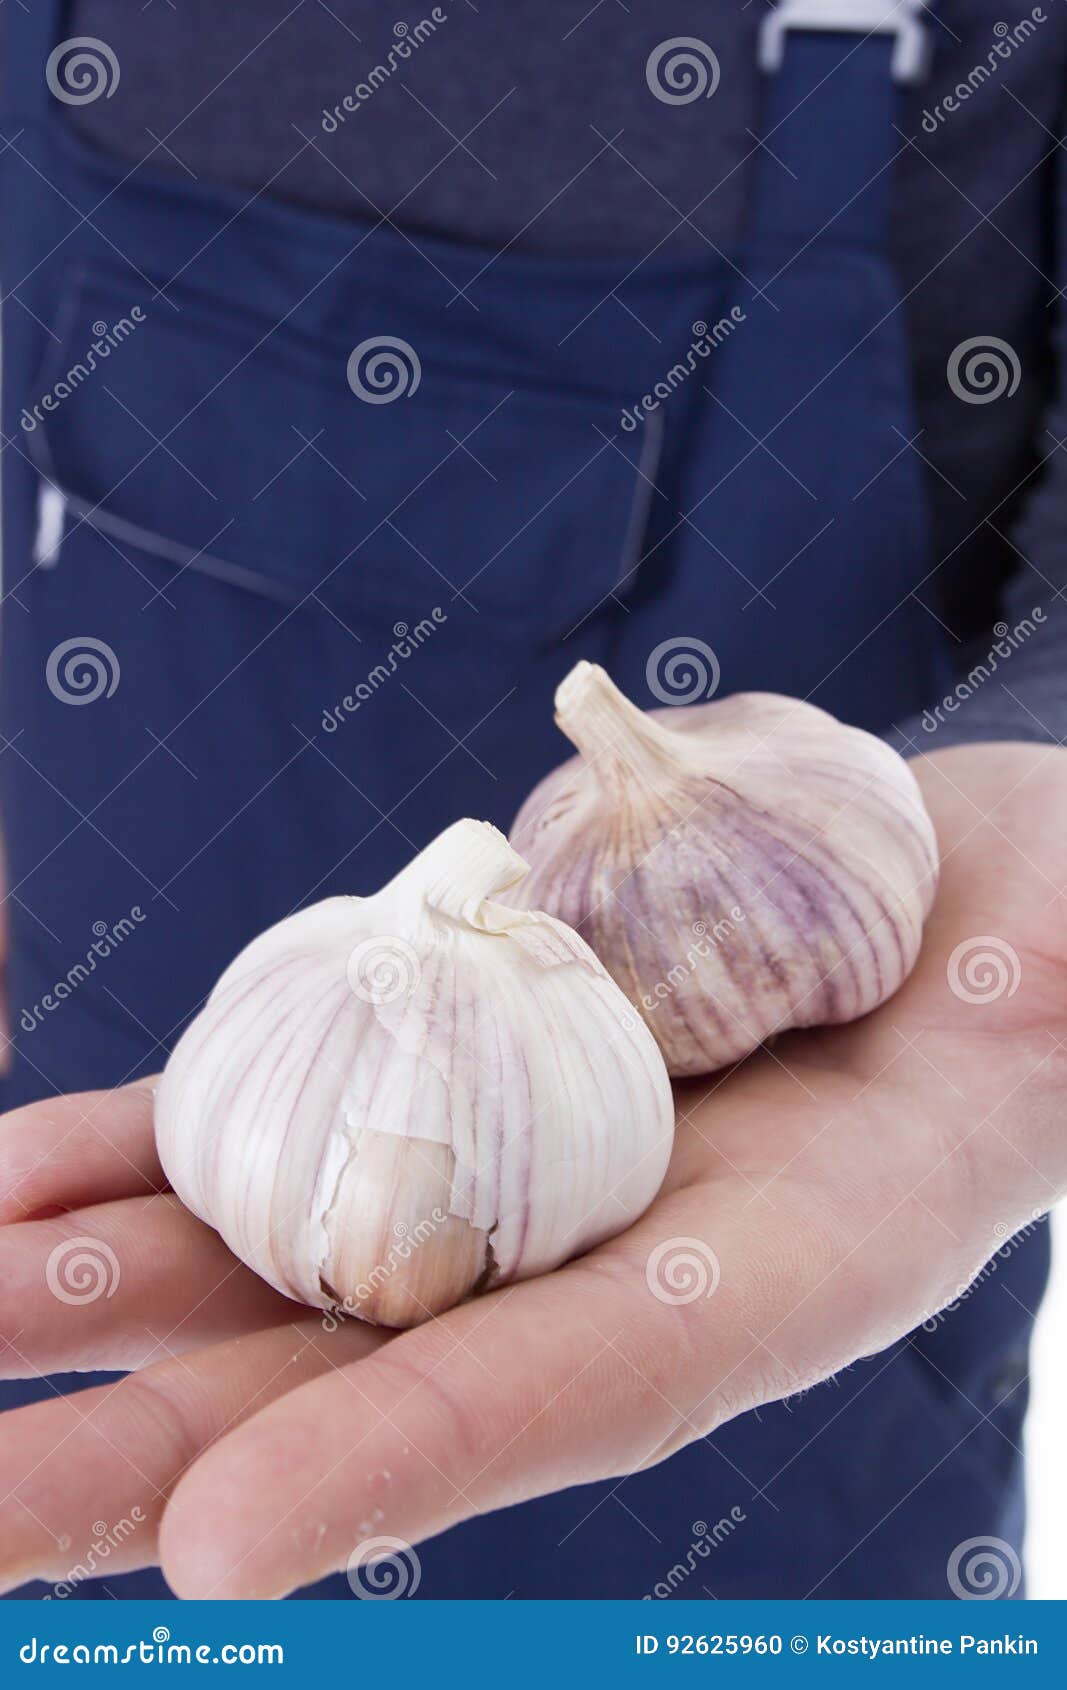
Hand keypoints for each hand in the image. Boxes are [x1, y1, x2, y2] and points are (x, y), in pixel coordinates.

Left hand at [0, 741, 1062, 1597]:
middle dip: (147, 1465)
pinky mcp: (442, 1067)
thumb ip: (1055, 1004)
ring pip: (267, 1263)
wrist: (929, 902)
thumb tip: (1036, 991)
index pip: (589, 1379)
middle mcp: (606, 1251)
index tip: (226, 1542)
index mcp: (775, 1266)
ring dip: (84, 1299)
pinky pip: (262, 1124)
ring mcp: (504, 1169)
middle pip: (359, 1378)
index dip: (419, 1457)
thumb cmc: (1035, 954)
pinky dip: (124, 1154)